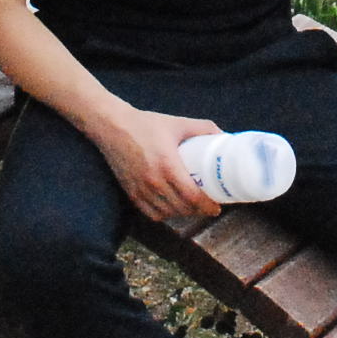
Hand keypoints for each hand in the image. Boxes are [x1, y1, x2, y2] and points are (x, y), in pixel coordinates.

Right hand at [95, 107, 226, 222]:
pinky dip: (164, 214)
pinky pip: (151, 213)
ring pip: (167, 213)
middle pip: (182, 208)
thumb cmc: (146, 124)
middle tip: (208, 206)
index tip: (217, 207)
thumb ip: (203, 127)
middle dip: (198, 211)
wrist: (113, 126)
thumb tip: (224, 136)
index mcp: (168, 166)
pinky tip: (171, 208)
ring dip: (182, 213)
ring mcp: (141, 190)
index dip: (207, 206)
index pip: (192, 197)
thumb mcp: (178, 123)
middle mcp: (154, 182)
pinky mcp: (131, 193)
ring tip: (192, 207)